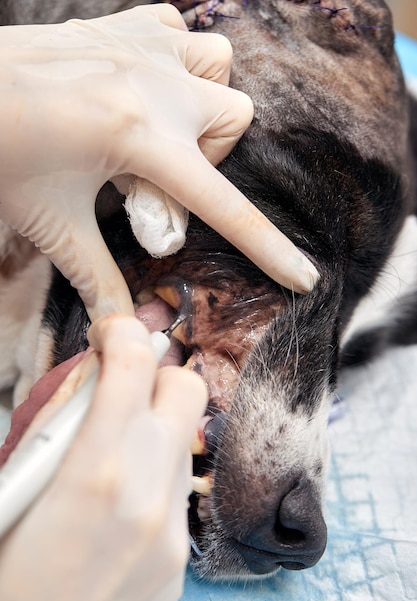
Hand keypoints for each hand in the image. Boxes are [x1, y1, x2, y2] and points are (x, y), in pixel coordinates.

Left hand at [0, 4, 318, 320]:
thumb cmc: (1, 153)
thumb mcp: (53, 225)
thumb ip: (97, 277)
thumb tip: (121, 329)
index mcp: (142, 140)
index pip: (225, 208)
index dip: (269, 249)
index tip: (304, 277)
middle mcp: (156, 86)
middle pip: (236, 118)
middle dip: (210, 156)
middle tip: (162, 174)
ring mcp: (143, 46)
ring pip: (219, 67)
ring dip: (203, 104)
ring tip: (162, 129)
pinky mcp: (125, 23)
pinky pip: (184, 34)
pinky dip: (180, 64)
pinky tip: (147, 89)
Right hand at [0, 314, 207, 600]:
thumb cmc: (8, 575)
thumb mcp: (15, 482)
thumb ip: (56, 425)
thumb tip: (92, 378)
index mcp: (96, 471)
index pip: (134, 365)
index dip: (121, 332)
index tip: (108, 335)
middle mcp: (149, 495)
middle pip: (185, 389)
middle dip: (154, 376)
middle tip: (118, 391)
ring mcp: (172, 531)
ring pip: (185, 440)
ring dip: (154, 429)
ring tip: (112, 452)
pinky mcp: (182, 560)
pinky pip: (180, 492)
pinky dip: (155, 477)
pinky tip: (120, 502)